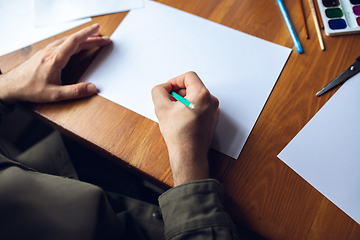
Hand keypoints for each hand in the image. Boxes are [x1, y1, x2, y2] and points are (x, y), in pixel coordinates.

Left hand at [0, 24, 110, 104]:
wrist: (12, 86)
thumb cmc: (30, 89)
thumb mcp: (55, 94)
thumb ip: (75, 91)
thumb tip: (92, 88)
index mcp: (55, 59)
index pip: (75, 42)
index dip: (88, 35)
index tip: (98, 30)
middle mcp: (51, 52)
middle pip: (74, 40)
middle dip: (90, 38)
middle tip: (103, 38)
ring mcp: (46, 51)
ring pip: (67, 41)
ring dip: (81, 39)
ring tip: (92, 39)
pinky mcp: (43, 54)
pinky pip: (60, 43)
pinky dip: (71, 42)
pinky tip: (73, 45)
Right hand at [152, 71, 219, 185]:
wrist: (188, 155)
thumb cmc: (180, 135)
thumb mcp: (161, 107)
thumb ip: (158, 90)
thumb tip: (162, 88)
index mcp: (202, 95)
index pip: (188, 76)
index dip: (174, 81)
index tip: (168, 90)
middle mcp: (211, 101)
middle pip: (192, 87)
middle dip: (178, 92)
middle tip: (168, 102)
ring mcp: (213, 111)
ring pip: (195, 98)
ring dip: (183, 101)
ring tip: (173, 113)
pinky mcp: (211, 120)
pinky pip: (199, 107)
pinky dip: (189, 109)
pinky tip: (180, 120)